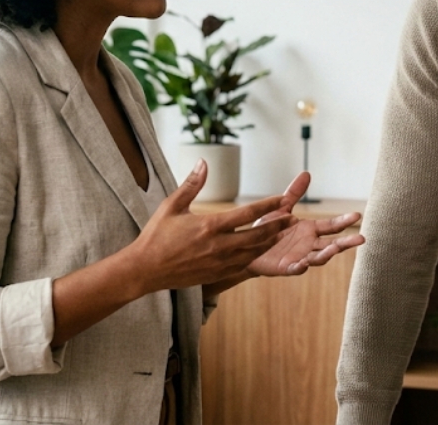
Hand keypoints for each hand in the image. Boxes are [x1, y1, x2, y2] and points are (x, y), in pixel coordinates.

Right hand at [127, 159, 290, 290]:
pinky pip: (243, 265)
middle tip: (292, 218)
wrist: (145, 269)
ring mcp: (219, 263)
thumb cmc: (156, 236)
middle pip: (258, 235)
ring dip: (270, 242)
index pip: (248, 214)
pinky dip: (256, 257)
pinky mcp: (216, 275)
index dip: (268, 206)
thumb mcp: (172, 206)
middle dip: (277, 226)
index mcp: (210, 226)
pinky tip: (262, 251)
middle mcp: (219, 246)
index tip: (283, 199)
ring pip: (253, 252)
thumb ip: (191, 184)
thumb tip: (203, 162)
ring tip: (283, 234)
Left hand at [247, 172, 365, 276]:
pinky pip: (295, 268)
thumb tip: (306, 173)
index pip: (332, 226)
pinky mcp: (286, 267)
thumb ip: (294, 193)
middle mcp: (308, 245)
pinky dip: (300, 267)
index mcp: (310, 230)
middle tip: (361, 239)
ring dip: (327, 254)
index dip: (344, 221)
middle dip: (346, 242)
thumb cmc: (266, 228)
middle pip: (332, 244)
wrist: (247, 246)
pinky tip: (304, 263)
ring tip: (335, 248)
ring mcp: (299, 257)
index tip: (357, 215)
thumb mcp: (281, 207)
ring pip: (318, 258)